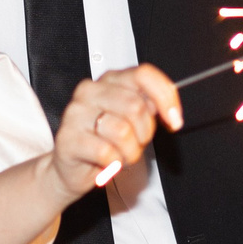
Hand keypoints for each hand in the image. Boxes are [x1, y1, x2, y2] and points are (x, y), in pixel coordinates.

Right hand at [47, 67, 180, 198]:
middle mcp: (90, 91)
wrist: (70, 169)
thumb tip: (170, 108)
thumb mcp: (131, 121)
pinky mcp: (68, 138)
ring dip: (129, 153)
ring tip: (120, 155)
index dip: (164, 97)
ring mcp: (76, 113)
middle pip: (135, 106)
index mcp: (109, 80)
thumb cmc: (103, 142)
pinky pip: (106, 153)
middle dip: (144, 133)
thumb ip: (147, 107)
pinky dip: (113, 164)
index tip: (175, 120)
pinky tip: (106, 162)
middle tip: (136, 144)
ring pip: (122, 131)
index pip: (143, 75)